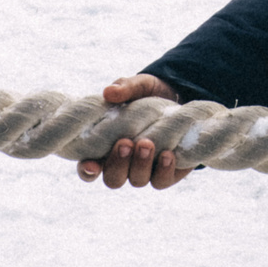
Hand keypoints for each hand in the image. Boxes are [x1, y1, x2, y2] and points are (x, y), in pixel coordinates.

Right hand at [76, 74, 191, 189]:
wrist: (180, 98)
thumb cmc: (148, 95)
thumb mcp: (138, 86)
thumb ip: (124, 87)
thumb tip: (109, 91)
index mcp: (105, 146)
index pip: (89, 167)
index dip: (87, 170)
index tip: (92, 164)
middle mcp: (123, 163)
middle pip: (113, 179)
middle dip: (118, 164)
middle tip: (125, 142)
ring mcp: (144, 170)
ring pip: (137, 180)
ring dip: (141, 164)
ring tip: (147, 143)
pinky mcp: (166, 172)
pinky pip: (162, 180)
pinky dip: (164, 170)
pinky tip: (168, 154)